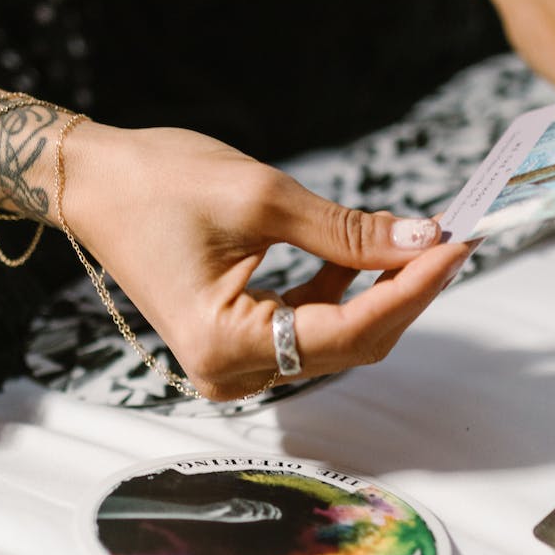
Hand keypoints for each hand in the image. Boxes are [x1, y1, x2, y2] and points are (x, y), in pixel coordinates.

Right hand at [65, 122, 471, 399]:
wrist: (94, 184)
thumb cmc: (160, 181)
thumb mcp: (263, 197)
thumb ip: (348, 231)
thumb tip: (424, 239)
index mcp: (225, 344)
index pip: (348, 330)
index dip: (413, 289)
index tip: (460, 245)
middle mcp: (229, 373)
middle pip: (351, 345)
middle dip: (406, 292)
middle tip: (453, 238)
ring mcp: (232, 366)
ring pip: (337, 340)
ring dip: (380, 292)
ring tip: (416, 238)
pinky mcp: (237, 346)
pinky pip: (310, 330)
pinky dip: (342, 294)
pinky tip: (360, 252)